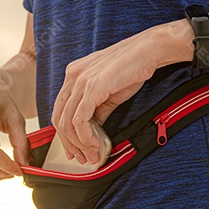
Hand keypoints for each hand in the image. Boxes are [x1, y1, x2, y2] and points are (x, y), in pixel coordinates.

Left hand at [50, 25, 172, 164]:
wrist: (149, 50)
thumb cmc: (133, 67)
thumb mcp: (109, 91)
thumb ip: (97, 109)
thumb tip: (92, 130)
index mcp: (74, 74)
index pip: (60, 109)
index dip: (65, 133)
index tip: (75, 149)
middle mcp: (72, 76)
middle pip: (59, 118)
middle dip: (69, 143)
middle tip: (82, 158)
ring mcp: (80, 81)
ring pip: (67, 122)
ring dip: (79, 144)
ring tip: (92, 155)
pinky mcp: (91, 87)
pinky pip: (79, 120)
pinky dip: (86, 137)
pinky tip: (95, 144)